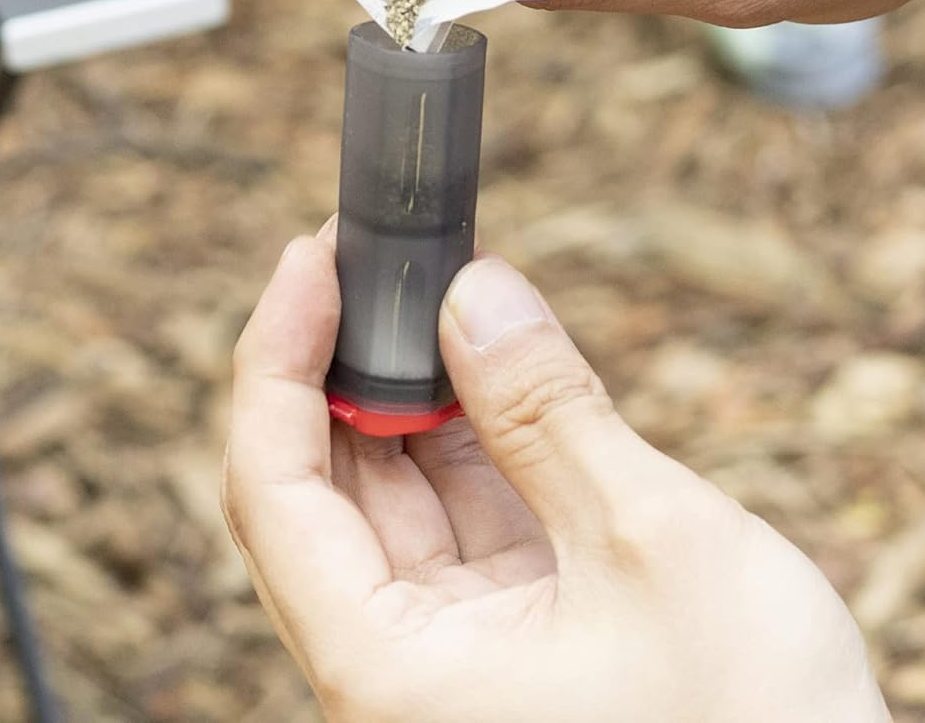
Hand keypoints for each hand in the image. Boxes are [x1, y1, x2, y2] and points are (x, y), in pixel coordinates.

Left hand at [222, 225, 888, 722]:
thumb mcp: (650, 541)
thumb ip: (549, 410)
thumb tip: (476, 291)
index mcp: (389, 673)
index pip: (274, 491)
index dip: (276, 359)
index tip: (314, 255)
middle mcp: (400, 671)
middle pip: (322, 489)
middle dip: (344, 359)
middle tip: (377, 251)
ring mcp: (457, 657)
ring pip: (396, 499)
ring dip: (413, 390)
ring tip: (437, 287)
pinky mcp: (515, 642)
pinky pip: (464, 520)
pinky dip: (473, 436)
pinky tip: (489, 361)